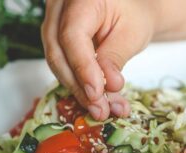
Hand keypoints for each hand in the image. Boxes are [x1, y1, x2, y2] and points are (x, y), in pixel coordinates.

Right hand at [42, 0, 156, 119]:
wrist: (130, 9)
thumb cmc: (133, 14)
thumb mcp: (132, 32)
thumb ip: (116, 56)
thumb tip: (107, 86)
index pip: (72, 36)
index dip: (82, 68)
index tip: (96, 93)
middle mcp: (59, 7)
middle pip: (58, 52)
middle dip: (79, 86)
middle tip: (100, 110)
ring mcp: (53, 23)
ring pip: (56, 62)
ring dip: (79, 91)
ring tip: (102, 110)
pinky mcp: (55, 40)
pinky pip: (61, 65)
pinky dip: (79, 85)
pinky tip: (96, 102)